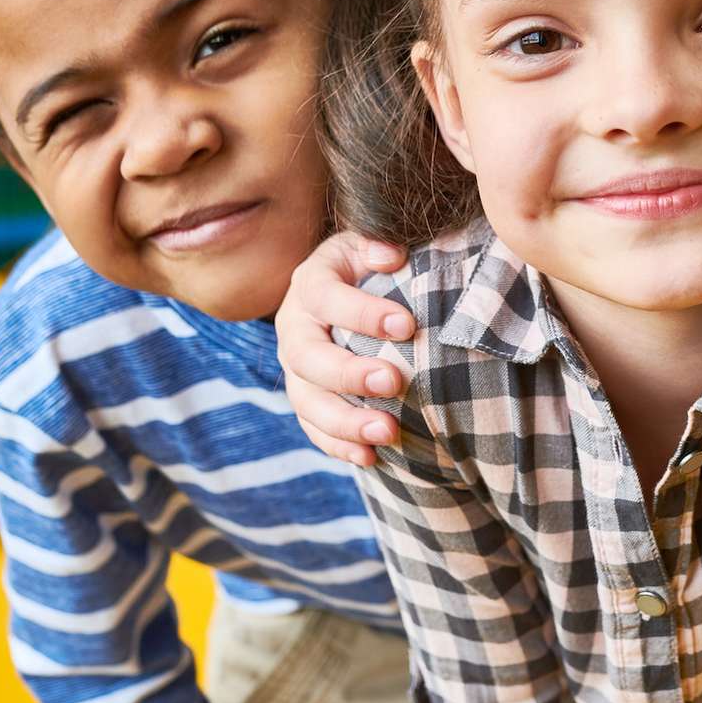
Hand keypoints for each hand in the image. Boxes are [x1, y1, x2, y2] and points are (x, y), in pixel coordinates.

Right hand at [276, 232, 414, 467]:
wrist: (341, 291)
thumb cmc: (366, 267)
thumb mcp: (366, 244)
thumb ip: (375, 245)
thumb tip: (390, 256)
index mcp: (310, 286)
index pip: (327, 299)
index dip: (362, 313)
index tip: (407, 325)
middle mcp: (295, 331)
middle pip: (309, 358)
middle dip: (349, 374)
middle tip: (393, 381)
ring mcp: (297, 372)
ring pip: (308, 402)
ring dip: (345, 421)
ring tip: (387, 431)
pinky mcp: (307, 401)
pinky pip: (314, 429)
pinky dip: (339, 446)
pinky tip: (370, 458)